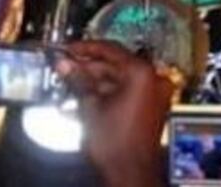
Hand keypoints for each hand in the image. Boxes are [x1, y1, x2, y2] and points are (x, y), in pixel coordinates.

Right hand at [59, 40, 174, 185]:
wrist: (130, 172)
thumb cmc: (117, 145)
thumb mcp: (90, 107)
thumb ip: (78, 81)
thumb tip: (66, 65)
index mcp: (142, 74)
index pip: (111, 49)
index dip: (86, 48)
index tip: (70, 48)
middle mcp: (153, 80)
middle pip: (116, 63)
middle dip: (89, 66)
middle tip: (67, 66)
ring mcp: (154, 94)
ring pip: (120, 78)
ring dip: (96, 81)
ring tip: (72, 82)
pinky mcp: (150, 106)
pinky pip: (127, 91)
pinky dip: (107, 92)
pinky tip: (86, 96)